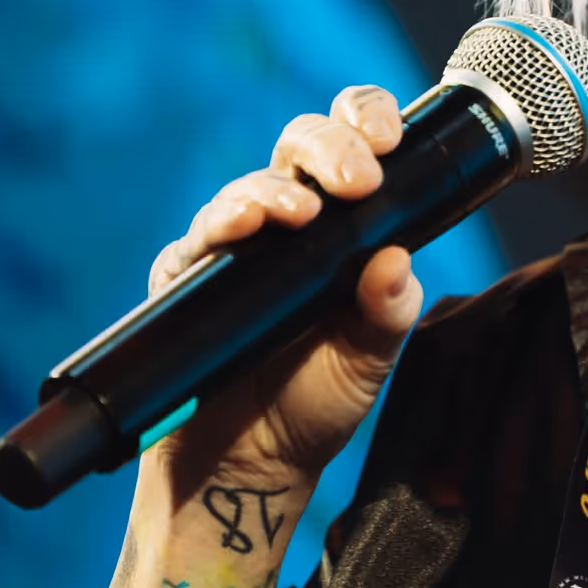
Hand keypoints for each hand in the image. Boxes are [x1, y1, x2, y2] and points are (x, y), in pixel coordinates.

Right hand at [148, 85, 425, 487]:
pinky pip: (202, 237)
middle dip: (330, 147)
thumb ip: (388, 311)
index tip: (389, 137)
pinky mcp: (190, 277)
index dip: (365, 123)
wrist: (253, 464)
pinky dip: (224, 222)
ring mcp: (236, 247)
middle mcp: (287, 222)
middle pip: (301, 147)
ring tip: (302, 210)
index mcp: (341, 225)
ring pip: (251, 185)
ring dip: (278, 189)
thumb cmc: (315, 401)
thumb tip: (397, 260)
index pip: (351, 147)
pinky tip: (246, 224)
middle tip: (358, 178)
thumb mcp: (370, 358)